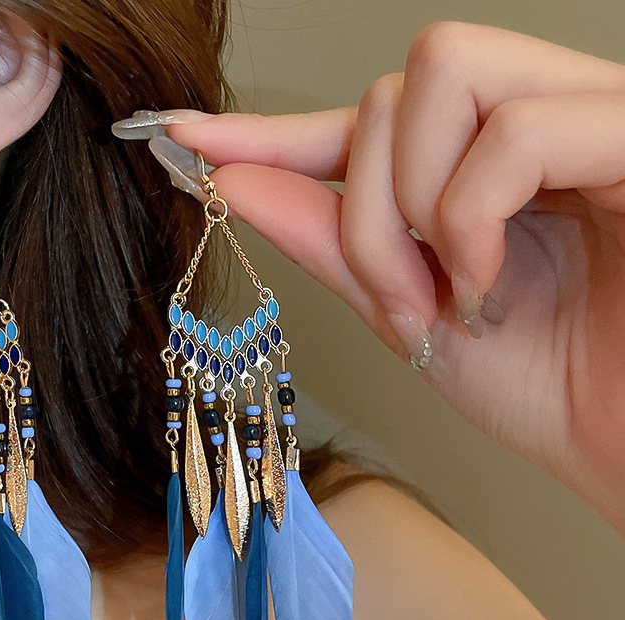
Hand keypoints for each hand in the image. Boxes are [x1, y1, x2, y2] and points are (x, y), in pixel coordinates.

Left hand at [113, 22, 624, 534]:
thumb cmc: (544, 388)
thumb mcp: (410, 315)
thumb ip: (333, 242)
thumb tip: (238, 179)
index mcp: (475, 167)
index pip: (361, 123)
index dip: (273, 131)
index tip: (189, 139)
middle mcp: (528, 123)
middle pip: (393, 87)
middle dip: (363, 208)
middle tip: (396, 303)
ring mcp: (585, 118)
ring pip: (443, 75)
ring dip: (412, 207)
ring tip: (450, 295)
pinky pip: (518, 129)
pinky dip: (473, 216)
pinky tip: (488, 284)